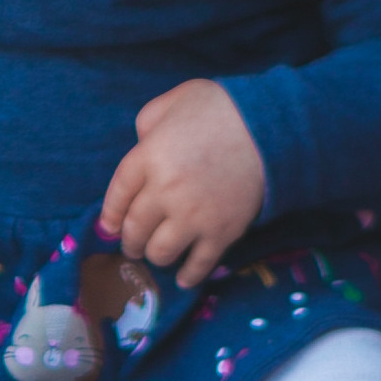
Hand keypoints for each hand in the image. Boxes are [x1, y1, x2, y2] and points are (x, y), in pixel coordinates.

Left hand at [100, 82, 265, 290]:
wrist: (271, 127)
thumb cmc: (220, 108)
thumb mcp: (174, 101)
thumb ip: (149, 125)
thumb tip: (142, 145)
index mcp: (149, 157)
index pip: (118, 195)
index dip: (110, 215)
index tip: (109, 227)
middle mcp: (165, 191)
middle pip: (135, 228)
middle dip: (130, 241)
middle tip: (131, 245)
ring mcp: (194, 216)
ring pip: (161, 252)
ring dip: (155, 256)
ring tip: (157, 254)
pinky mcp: (222, 232)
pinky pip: (199, 264)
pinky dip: (189, 276)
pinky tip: (184, 279)